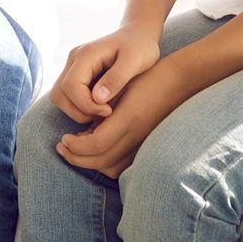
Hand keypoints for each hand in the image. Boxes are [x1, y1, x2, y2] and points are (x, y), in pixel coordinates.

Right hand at [48, 24, 161, 123]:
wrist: (138, 34)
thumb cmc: (140, 47)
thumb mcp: (134, 61)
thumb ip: (116, 79)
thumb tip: (97, 99)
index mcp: (86, 54)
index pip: (71, 86)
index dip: (86, 105)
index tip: (108, 110)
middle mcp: (74, 59)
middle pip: (59, 94)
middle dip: (80, 111)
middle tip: (105, 113)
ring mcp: (72, 66)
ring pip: (59, 96)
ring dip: (77, 110)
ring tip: (102, 110)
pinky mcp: (76, 74)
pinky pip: (67, 95)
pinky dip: (79, 106)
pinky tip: (99, 106)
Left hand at [56, 56, 189, 178]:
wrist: (180, 81)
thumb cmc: (148, 75)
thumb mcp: (122, 83)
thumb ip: (101, 102)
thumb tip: (80, 122)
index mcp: (128, 118)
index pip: (97, 144)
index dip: (76, 146)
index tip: (63, 138)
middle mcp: (137, 136)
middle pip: (102, 161)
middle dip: (77, 157)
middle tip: (62, 146)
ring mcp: (143, 142)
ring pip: (112, 167)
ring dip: (90, 162)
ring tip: (75, 148)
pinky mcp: (146, 144)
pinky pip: (123, 165)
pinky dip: (105, 162)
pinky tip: (95, 147)